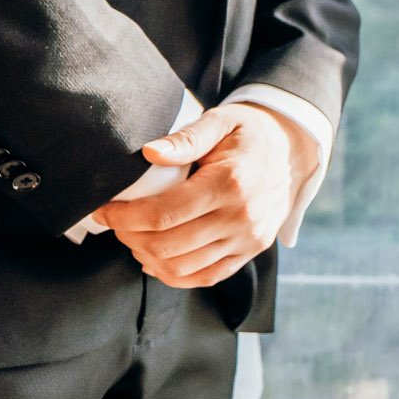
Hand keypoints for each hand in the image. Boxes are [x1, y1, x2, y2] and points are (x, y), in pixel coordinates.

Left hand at [93, 104, 316, 287]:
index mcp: (231, 182)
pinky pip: (206, 277)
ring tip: (134, 238)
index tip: (105, 210)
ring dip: (147, 257)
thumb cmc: (250, 133)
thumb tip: (149, 153)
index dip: (124, 217)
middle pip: (167, 245)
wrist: (293, 149)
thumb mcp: (220, 121)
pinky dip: (174, 275)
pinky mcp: (251, 251)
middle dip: (130, 237)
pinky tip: (156, 260)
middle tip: (116, 223)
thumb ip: (185, 138)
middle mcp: (242, 216)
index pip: (163, 214)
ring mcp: (249, 238)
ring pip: (182, 267)